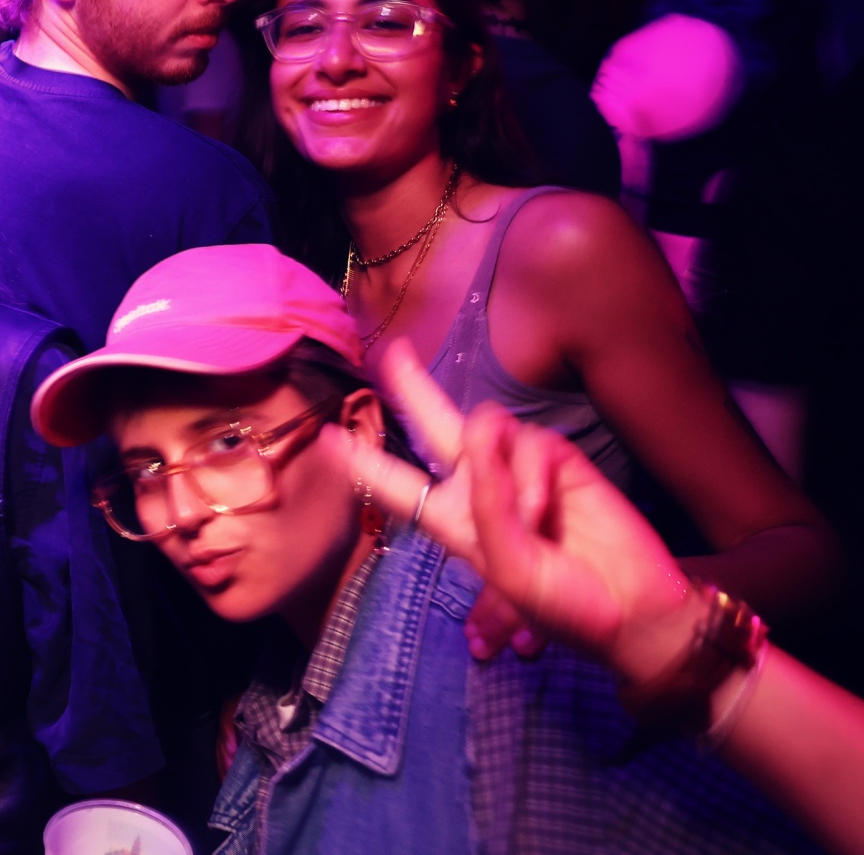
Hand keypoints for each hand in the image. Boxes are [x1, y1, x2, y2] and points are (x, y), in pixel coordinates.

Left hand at [347, 339, 694, 681]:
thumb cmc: (562, 601)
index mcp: (452, 522)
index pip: (396, 486)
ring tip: (529, 518)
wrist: (632, 607)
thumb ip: (488, 504)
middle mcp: (478, 488)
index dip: (362, 462)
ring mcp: (517, 470)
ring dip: (500, 473)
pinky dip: (532, 475)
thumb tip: (481, 435)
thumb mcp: (507, 567)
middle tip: (394, 352)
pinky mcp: (557, 458)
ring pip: (485, 429)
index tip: (327, 438)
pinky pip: (529, 443)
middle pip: (435, 427)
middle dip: (414, 387)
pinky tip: (549, 508)